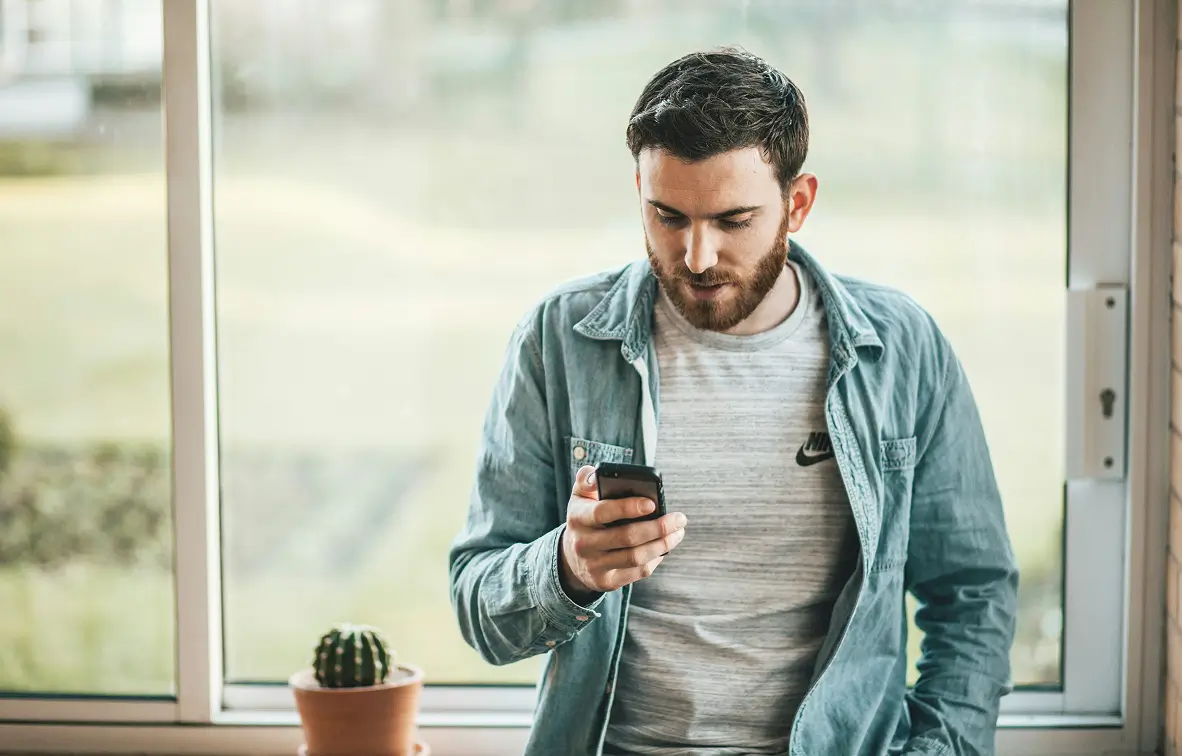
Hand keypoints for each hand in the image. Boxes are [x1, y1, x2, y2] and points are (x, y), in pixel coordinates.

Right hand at [558, 465, 687, 600]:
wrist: (571, 558)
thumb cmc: (585, 518)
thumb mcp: (580, 497)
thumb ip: (587, 479)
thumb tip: (597, 474)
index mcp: (578, 517)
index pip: (602, 512)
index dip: (628, 507)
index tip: (652, 503)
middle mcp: (583, 544)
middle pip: (626, 537)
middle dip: (658, 528)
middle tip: (679, 519)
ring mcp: (594, 565)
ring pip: (635, 557)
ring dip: (662, 544)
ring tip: (678, 533)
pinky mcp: (606, 582)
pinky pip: (637, 572)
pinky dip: (655, 559)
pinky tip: (664, 548)